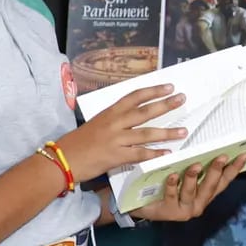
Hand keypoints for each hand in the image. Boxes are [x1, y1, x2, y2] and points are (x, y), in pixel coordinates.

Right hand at [67, 85, 187, 176]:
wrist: (62, 159)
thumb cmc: (78, 142)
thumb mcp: (96, 124)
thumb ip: (114, 121)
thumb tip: (133, 119)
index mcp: (109, 112)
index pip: (134, 97)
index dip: (153, 90)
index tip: (169, 86)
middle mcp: (114, 123)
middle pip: (145, 111)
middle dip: (165, 104)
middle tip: (182, 98)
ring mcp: (116, 140)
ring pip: (146, 133)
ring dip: (167, 133)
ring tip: (183, 131)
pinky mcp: (116, 156)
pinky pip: (140, 154)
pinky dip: (155, 153)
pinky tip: (168, 153)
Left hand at [133, 153, 245, 223]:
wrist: (142, 205)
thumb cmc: (166, 188)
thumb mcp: (185, 179)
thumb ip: (198, 169)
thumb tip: (210, 148)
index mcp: (205, 195)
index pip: (224, 181)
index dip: (234, 169)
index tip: (243, 155)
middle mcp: (198, 204)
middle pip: (210, 187)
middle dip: (216, 171)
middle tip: (221, 157)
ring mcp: (184, 209)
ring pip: (191, 192)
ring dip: (193, 178)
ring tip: (195, 165)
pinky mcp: (168, 212)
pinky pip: (171, 196)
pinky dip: (173, 185)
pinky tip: (172, 176)